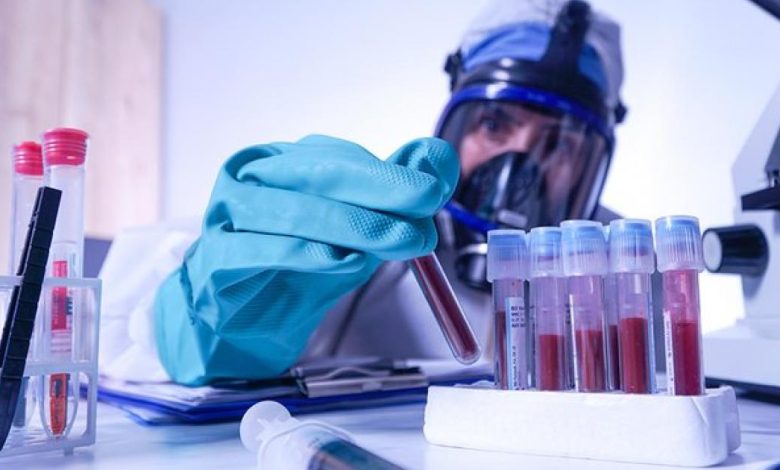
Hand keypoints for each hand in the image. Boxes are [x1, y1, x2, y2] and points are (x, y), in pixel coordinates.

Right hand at [154, 135, 458, 384]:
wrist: (238, 321)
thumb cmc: (292, 268)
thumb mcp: (351, 230)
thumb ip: (392, 194)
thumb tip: (436, 156)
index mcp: (284, 163)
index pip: (340, 158)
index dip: (390, 173)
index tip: (434, 190)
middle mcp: (252, 179)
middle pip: (319, 174)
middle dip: (380, 190)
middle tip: (424, 206)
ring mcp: (228, 216)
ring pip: (294, 211)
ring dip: (354, 225)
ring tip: (398, 241)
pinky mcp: (216, 259)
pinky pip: (260, 251)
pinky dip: (304, 254)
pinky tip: (340, 260)